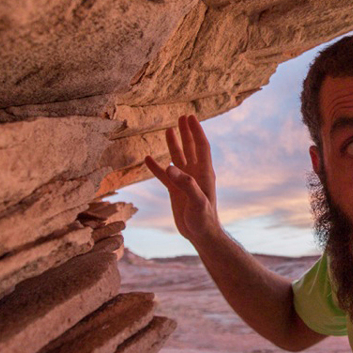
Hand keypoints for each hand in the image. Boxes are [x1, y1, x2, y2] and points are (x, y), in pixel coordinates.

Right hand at [144, 115, 219, 243]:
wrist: (201, 235)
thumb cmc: (204, 219)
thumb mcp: (197, 201)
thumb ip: (186, 184)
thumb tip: (170, 167)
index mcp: (204, 173)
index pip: (201, 146)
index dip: (196, 131)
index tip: (190, 117)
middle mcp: (195, 174)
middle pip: (191, 148)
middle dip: (186, 132)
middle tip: (182, 117)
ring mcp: (184, 181)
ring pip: (178, 158)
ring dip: (173, 144)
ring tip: (168, 130)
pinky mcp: (175, 191)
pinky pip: (164, 176)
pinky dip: (156, 167)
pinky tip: (147, 159)